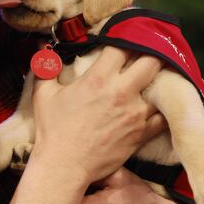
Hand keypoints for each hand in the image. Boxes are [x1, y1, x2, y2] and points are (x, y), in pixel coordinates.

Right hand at [31, 47, 161, 183]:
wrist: (64, 167)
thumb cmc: (53, 130)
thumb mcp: (43, 95)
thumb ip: (45, 68)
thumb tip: (40, 50)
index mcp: (98, 79)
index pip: (123, 46)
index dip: (126, 37)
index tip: (126, 36)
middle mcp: (121, 92)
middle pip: (152, 61)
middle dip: (153, 54)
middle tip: (150, 53)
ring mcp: (135, 114)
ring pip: (162, 88)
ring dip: (160, 82)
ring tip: (158, 79)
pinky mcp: (141, 133)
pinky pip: (163, 116)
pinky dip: (163, 109)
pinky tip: (160, 105)